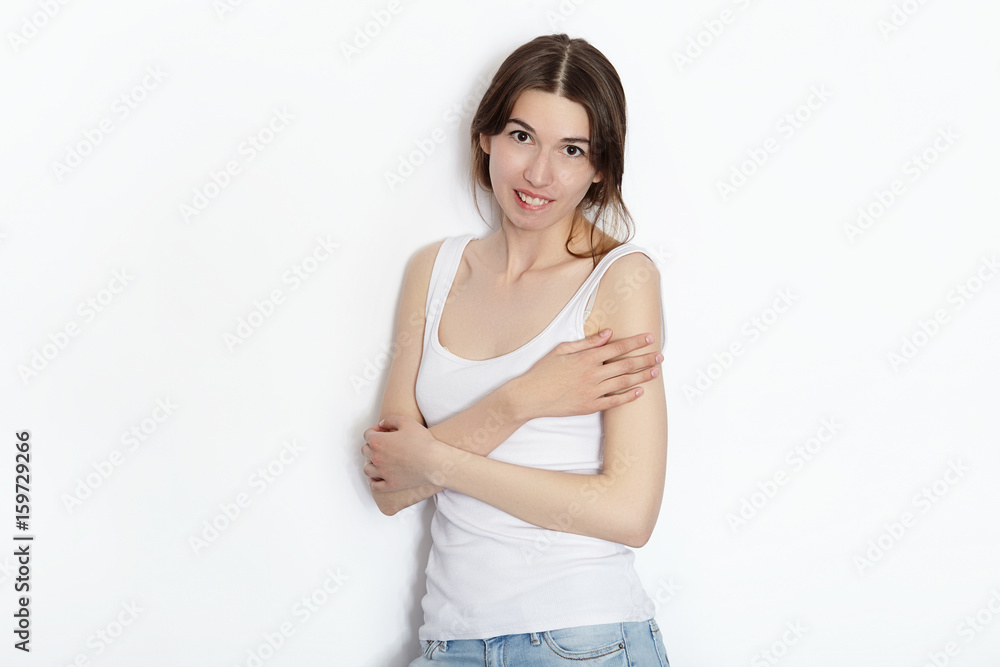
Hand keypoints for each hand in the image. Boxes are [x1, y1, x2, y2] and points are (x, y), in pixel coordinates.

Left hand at [362, 414, 442, 492]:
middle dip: (371, 445)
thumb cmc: (422, 441)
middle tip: (382, 444)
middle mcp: (376, 458)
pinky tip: (377, 477)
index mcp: (378, 441)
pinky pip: (375, 486)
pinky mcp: (390, 484)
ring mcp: (382, 473)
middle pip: (365, 451)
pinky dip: (373, 481)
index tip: (383, 430)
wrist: (434, 462)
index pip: (367, 434)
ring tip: (378, 460)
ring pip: (367, 469)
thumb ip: (391, 419)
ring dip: (370, 463)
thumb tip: (382, 423)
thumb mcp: (407, 421)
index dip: (374, 429)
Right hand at [512, 329, 661, 420]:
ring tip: (655, 371)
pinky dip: (628, 397)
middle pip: (626, 364)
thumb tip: (607, 334)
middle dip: (645, 359)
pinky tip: (640, 392)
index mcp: (586, 358)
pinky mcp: (590, 406)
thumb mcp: (562, 350)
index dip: (635, 342)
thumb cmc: (543, 371)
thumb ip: (587, 342)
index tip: (649, 338)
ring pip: (624, 382)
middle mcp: (593, 374)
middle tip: (660, 355)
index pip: (618, 347)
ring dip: (642, 376)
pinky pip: (614, 401)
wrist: (530, 396)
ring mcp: (592, 391)